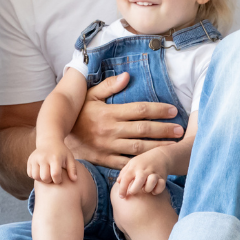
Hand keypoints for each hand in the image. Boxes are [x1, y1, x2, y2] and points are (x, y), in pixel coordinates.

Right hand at [27, 140, 77, 184]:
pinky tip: (40, 172)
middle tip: (52, 177)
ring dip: (41, 179)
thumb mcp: (69, 158)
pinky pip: (30, 174)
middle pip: (45, 177)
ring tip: (46, 175)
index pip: (55, 174)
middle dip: (49, 181)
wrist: (49, 141)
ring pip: (36, 176)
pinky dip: (35, 176)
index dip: (58, 180)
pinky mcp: (29, 160)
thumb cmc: (61, 152)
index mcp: (55, 157)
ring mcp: (35, 158)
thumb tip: (75, 180)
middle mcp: (43, 157)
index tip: (59, 179)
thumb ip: (72, 169)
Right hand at [66, 72, 181, 168]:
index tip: (173, 110)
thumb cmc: (78, 113)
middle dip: (164, 129)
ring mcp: (108, 147)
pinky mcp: (105, 160)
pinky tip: (153, 162)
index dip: (158, 110)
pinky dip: (140, 164)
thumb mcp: (89, 95)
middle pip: (143, 129)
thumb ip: (108, 86)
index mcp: (109, 113)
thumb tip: (127, 76)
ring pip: (138, 148)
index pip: (138, 110)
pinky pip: (125, 163)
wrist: (59, 136)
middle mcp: (110, 130)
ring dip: (157, 147)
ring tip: (174, 146)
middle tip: (180, 129)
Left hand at [114, 150, 170, 196]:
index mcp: (134, 167)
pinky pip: (161, 185)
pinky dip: (157, 190)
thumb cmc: (143, 162)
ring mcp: (153, 173)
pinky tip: (154, 190)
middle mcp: (144, 170)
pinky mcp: (162, 177)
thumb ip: (124, 172)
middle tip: (132, 192)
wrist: (160, 155)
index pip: (126, 178)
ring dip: (147, 189)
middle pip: (139, 180)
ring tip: (145, 189)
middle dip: (135, 189)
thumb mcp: (132, 164)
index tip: (121, 197)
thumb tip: (118, 182)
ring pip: (151, 182)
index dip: (122, 189)